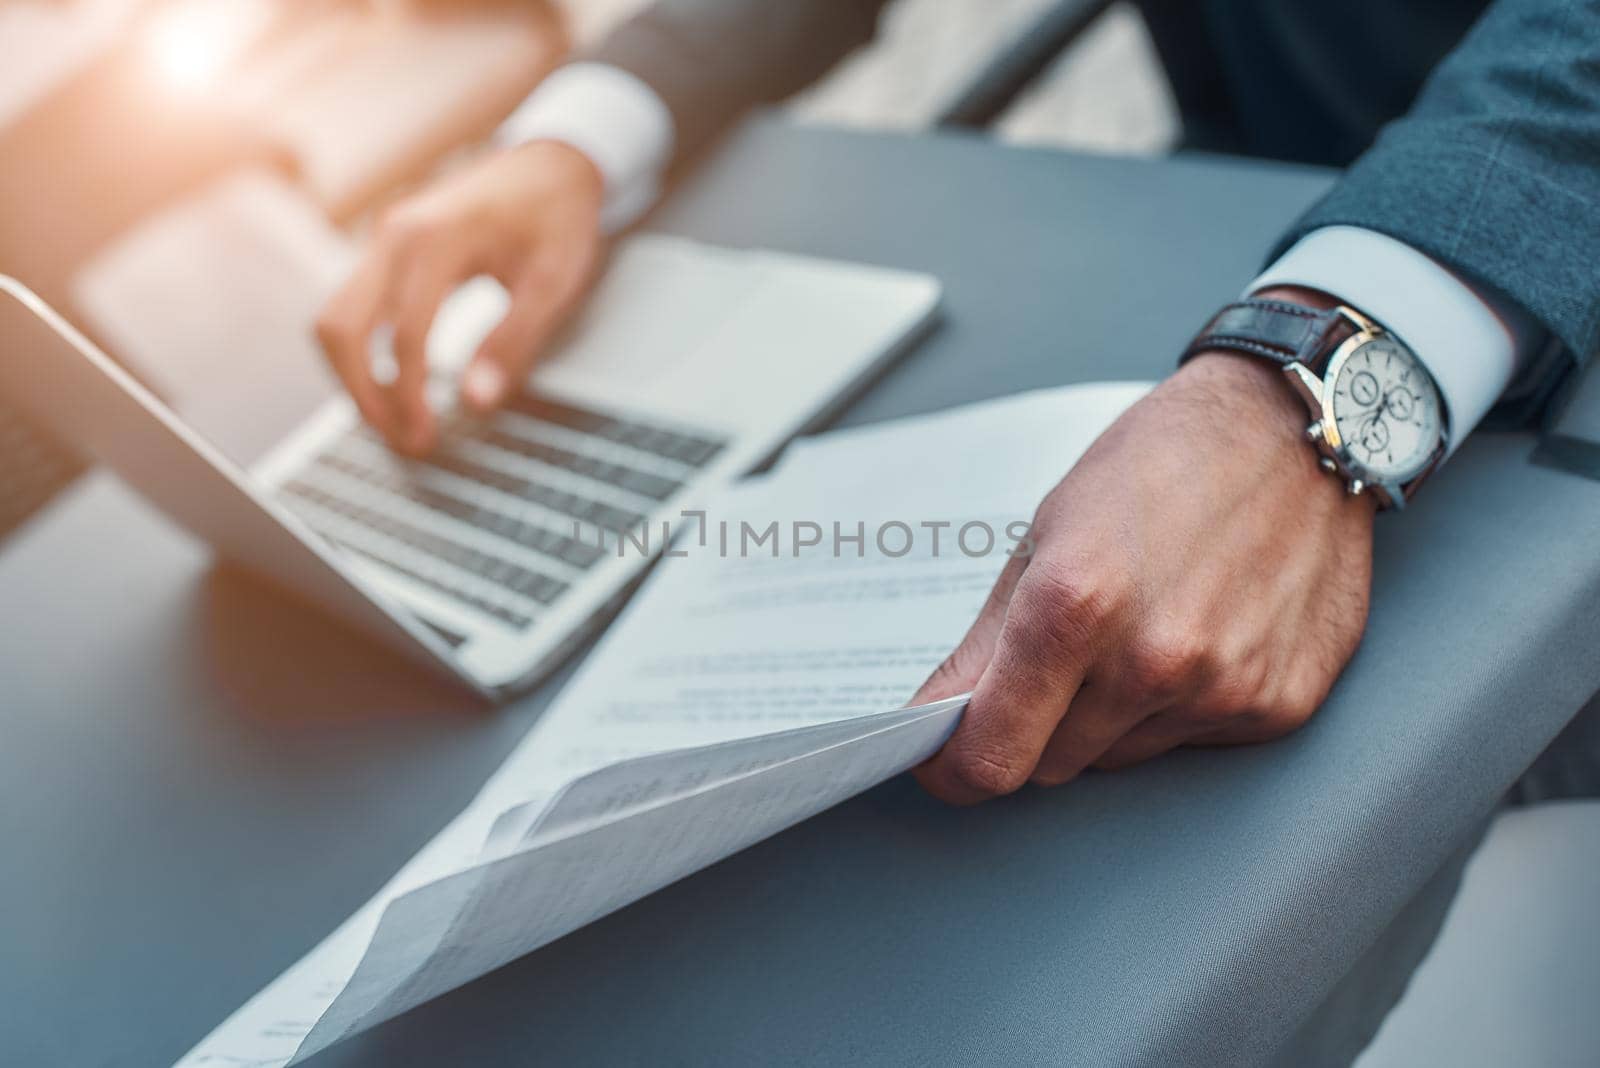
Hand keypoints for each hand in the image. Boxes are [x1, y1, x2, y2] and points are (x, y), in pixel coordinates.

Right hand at [315, 140, 603, 453]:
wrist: (552, 161)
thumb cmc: (556, 216)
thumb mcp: (554, 280)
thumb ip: (515, 340)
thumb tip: (477, 402)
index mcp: (435, 240)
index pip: (403, 335)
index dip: (407, 396)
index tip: (424, 437)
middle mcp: (395, 235)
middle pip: (341, 327)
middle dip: (361, 393)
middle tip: (400, 438)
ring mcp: (384, 239)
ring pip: (334, 318)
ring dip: (352, 375)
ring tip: (394, 420)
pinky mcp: (385, 249)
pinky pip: (351, 306)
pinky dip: (359, 351)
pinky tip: (391, 383)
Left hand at [909, 352, 1375, 803]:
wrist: (1293, 431)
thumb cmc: (1160, 466)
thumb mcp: (1047, 534)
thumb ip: (988, 643)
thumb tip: (936, 721)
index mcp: (1074, 605)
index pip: (991, 755)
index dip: (954, 770)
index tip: (942, 762)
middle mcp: (1151, 661)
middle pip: (1048, 765)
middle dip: (1032, 728)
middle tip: (1055, 660)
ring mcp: (1221, 690)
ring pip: (1117, 758)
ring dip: (1106, 717)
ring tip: (1139, 626)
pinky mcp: (1277, 706)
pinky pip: (1187, 743)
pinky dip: (1176, 707)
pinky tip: (1199, 634)